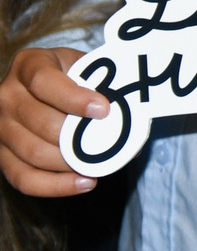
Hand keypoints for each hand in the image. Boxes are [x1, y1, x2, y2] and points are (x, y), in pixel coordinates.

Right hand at [0, 47, 103, 197]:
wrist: (45, 85)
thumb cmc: (71, 77)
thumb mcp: (84, 66)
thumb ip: (101, 82)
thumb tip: (129, 110)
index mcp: (28, 65)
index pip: (44, 82)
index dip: (74, 98)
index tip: (103, 110)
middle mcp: (6, 95)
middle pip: (41, 123)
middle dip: (77, 137)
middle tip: (108, 142)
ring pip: (33, 153)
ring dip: (70, 163)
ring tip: (99, 163)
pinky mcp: (0, 154)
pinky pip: (23, 178)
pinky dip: (55, 186)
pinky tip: (84, 182)